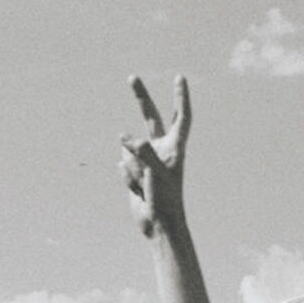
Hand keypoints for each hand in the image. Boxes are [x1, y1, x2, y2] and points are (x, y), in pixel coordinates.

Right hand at [120, 75, 191, 236]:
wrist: (158, 225)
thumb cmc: (166, 200)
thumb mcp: (157, 173)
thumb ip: (143, 151)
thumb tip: (123, 136)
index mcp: (175, 147)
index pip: (181, 117)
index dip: (180, 98)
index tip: (180, 78)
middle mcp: (161, 149)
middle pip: (150, 117)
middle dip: (141, 98)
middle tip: (131, 77)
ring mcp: (145, 159)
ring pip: (128, 150)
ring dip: (132, 169)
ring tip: (145, 185)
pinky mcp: (132, 170)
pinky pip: (122, 165)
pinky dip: (126, 178)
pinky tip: (137, 189)